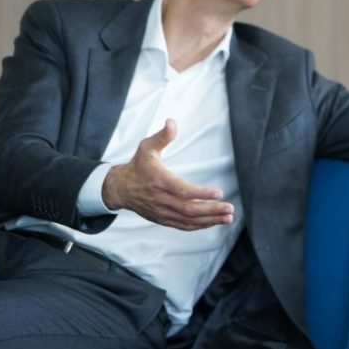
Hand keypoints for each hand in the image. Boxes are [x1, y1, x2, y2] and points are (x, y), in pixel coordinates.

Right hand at [102, 119, 234, 229]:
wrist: (119, 188)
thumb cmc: (137, 166)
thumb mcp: (146, 147)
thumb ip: (162, 136)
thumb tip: (171, 122)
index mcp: (158, 181)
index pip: (181, 190)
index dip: (200, 193)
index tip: (219, 193)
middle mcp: (160, 199)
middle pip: (188, 209)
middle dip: (211, 210)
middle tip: (230, 208)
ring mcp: (161, 211)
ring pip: (187, 220)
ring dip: (209, 220)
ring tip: (228, 217)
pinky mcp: (162, 219)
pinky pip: (182, 225)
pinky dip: (199, 226)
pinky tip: (213, 222)